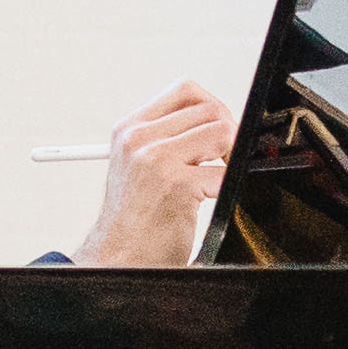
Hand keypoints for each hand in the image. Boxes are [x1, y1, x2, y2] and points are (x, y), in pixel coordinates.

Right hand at [72, 81, 232, 268]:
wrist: (118, 258)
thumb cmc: (132, 218)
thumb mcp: (136, 164)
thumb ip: (165, 136)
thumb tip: (212, 119)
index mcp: (129, 129)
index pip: (184, 90)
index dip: (212, 107)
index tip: (216, 129)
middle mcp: (139, 140)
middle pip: (209, 109)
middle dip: (227, 132)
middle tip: (223, 157)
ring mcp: (157, 160)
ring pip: (222, 132)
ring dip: (230, 155)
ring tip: (216, 175)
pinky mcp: (177, 185)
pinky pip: (224, 172)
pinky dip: (226, 186)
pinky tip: (210, 198)